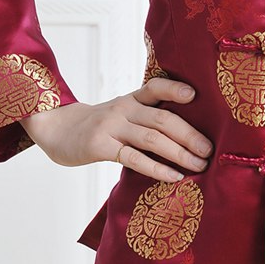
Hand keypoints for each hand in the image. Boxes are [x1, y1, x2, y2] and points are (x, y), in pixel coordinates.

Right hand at [19, 76, 213, 179]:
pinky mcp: (100, 147)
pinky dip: (156, 168)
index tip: (195, 95)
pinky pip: (133, 158)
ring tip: (199, 165)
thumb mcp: (121, 113)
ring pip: (152, 138)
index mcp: (131, 99)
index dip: (174, 89)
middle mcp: (124, 109)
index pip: (155, 87)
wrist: (55, 128)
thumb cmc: (98, 125)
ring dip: (179, 153)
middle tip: (209, 150)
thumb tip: (187, 135)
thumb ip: (145, 118)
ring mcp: (112, 127)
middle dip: (189, 134)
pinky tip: (173, 176)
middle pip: (162, 118)